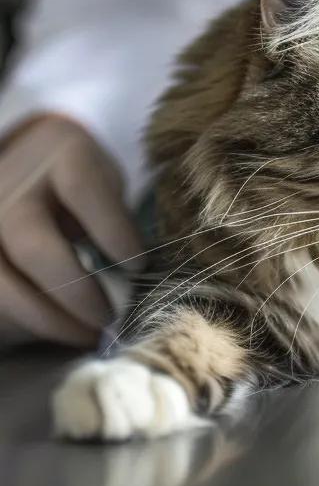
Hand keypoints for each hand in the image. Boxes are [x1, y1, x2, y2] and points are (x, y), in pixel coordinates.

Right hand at [0, 114, 144, 348]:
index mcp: (59, 151)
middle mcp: (11, 183)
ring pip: (3, 284)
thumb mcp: (104, 179)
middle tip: (110, 316)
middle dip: (74, 291)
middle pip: (33, 245)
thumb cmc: (81, 176)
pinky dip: (29, 321)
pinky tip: (62, 329)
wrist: (33, 163)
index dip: (112, 231)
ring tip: (88, 334)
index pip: (82, 189)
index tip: (138, 267)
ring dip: (48, 319)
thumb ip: (113, 215)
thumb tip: (129, 275)